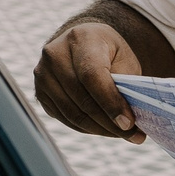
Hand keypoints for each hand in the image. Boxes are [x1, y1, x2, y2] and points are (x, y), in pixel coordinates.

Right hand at [36, 20, 143, 140]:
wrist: (82, 43)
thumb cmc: (109, 53)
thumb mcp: (124, 60)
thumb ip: (126, 85)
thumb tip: (130, 121)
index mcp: (80, 39)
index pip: (91, 76)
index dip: (110, 102)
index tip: (129, 123)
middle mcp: (54, 54)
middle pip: (81, 97)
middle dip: (109, 122)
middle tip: (135, 136)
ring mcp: (42, 73)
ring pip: (71, 113)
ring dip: (100, 129)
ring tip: (122, 134)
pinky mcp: (39, 91)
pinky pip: (64, 118)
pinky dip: (87, 128)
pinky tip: (104, 128)